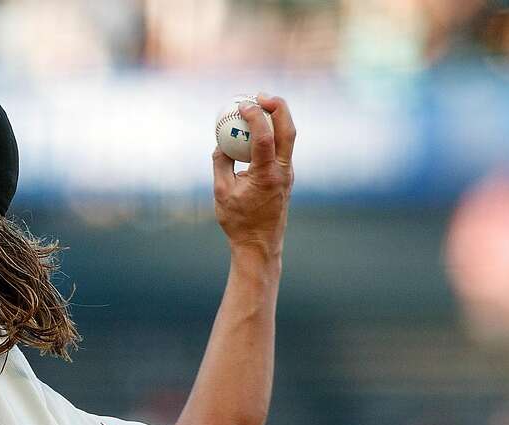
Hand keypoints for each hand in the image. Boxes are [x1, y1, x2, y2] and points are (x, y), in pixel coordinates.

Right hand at [212, 94, 295, 258]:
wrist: (260, 245)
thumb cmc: (238, 221)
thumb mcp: (221, 192)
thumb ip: (220, 164)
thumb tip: (220, 143)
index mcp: (266, 175)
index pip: (264, 138)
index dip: (255, 116)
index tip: (242, 105)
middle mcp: (282, 171)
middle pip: (288, 129)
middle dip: (277, 107)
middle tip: (260, 95)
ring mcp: (287, 173)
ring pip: (288, 137)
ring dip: (276, 117)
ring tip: (258, 105)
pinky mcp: (286, 176)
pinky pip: (281, 148)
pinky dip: (271, 134)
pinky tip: (256, 130)